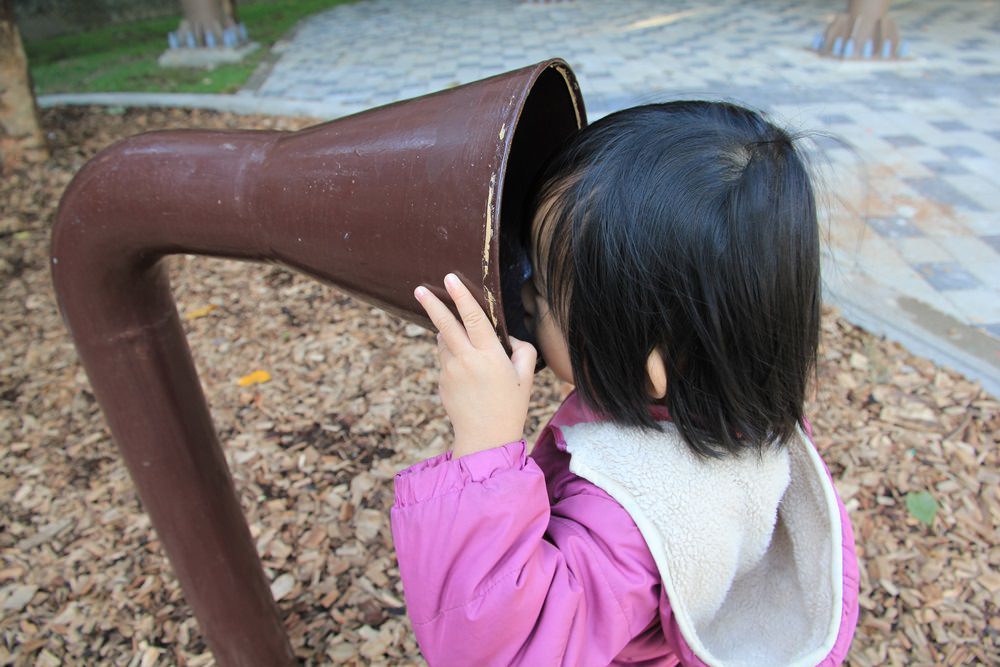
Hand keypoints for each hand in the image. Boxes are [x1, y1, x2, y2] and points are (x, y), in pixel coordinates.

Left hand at [414, 273, 536, 457]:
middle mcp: (466, 360)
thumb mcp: (526, 376)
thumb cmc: (510, 406)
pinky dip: (453, 356)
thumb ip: (522, 349)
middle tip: (419, 288)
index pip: (474, 318)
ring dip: (450, 335)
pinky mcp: (441, 381)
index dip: (462, 297)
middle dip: (432, 304)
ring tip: (470, 353)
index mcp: (489, 356)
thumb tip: (507, 337)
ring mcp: (450, 371)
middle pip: (445, 325)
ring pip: (445, 341)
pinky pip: (446, 359)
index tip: (450, 279)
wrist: (485, 439)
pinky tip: (469, 377)